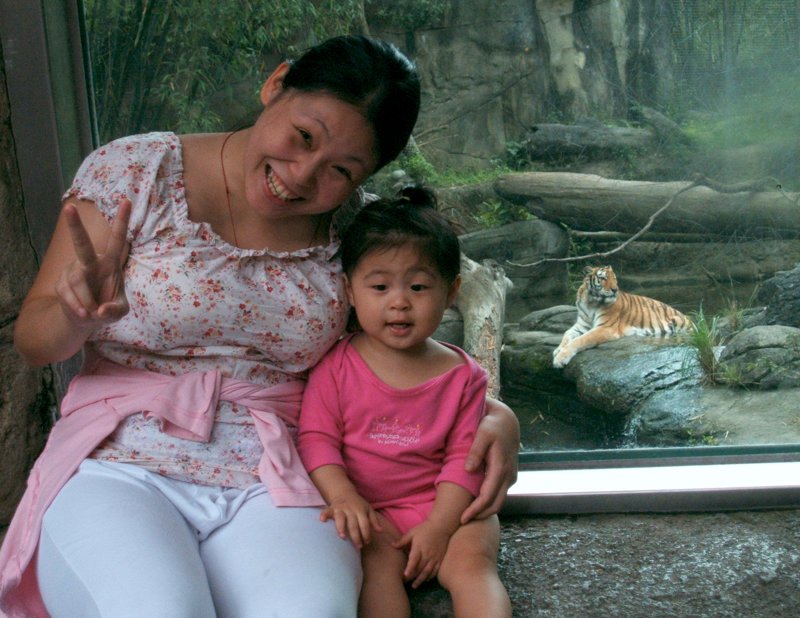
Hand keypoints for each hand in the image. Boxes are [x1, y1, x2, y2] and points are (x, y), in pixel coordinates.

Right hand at [55, 199, 130, 330]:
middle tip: (69, 207)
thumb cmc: (107, 308)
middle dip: (75, 226)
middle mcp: (90, 262)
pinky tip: (83, 314)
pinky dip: (78, 307)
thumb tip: (101, 310)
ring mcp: (73, 270)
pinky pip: (68, 294)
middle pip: (82, 244)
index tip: (126, 201)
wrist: (85, 319)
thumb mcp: (119, 312)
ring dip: (87, 301)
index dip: (122, 221)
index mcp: (110, 263)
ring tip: (92, 312)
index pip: (117, 239)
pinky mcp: (61, 282)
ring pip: (78, 281)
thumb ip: (115, 311)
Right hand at [320, 492, 382, 547]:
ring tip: (343, 537)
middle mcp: (351, 510)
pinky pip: (327, 511)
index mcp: (361, 510)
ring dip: (341, 527)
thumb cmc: (358, 504)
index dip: (366, 534)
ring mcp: (341, 509)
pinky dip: (324, 515)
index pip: (364, 524)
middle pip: (353, 524)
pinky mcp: (332, 508)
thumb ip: (374, 521)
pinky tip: (322, 520)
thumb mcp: (368, 510)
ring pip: (341, 518)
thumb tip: (380, 531)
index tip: (366, 542)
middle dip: (356, 536)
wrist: (345, 493)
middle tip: (358, 546)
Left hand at [392, 520, 450, 587]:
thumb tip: (392, 545)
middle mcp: (427, 554)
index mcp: (419, 547)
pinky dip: (430, 577)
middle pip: (419, 568)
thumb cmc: (425, 529)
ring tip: (414, 586)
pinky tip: (425, 580)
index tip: (405, 575)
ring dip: (421, 580)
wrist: (441, 526)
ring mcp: (435, 557)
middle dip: (412, 577)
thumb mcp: (412, 532)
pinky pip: (435, 571)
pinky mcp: (440, 559)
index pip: (414, 560)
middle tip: (404, 582)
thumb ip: (402, 540)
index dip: (409, 568)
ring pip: (427, 572)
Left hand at [461, 399, 519, 522]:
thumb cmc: (492, 426)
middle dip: (479, 515)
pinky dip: (489, 503)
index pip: (488, 496)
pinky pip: (500, 495)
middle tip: (462, 521)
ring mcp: (511, 477)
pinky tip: (476, 504)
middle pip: (496, 504)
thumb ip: (476, 451)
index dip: (475, 510)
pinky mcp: (509, 477)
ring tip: (467, 515)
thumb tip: (468, 469)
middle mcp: (509, 476)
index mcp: (501, 467)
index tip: (462, 519)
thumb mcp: (482, 433)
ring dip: (485, 511)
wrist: (507, 422)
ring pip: (499, 502)